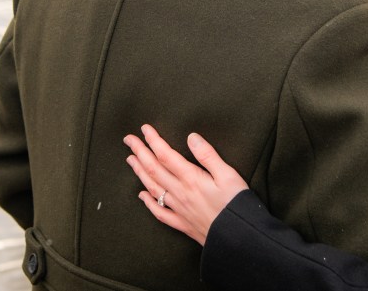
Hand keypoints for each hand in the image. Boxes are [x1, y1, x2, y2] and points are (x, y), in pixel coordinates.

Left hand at [124, 124, 247, 245]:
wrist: (238, 239)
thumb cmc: (236, 205)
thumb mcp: (228, 175)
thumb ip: (208, 155)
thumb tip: (191, 137)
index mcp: (191, 179)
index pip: (166, 155)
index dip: (153, 140)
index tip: (144, 128)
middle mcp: (180, 193)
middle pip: (154, 169)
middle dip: (139, 152)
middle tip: (128, 139)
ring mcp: (179, 209)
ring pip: (153, 188)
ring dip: (139, 172)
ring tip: (131, 160)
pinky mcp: (183, 224)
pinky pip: (160, 213)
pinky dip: (148, 203)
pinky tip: (142, 196)